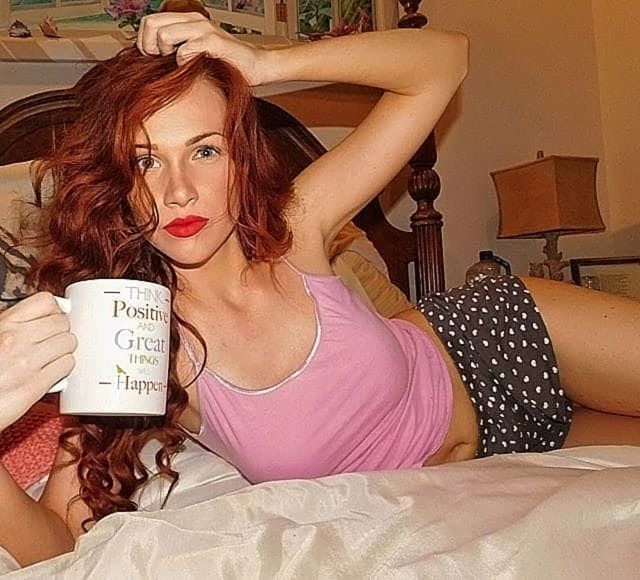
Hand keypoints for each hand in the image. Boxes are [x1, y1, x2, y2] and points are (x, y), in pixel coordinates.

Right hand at [0, 293, 76, 430]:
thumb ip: (13, 325)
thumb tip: (41, 315)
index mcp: (4, 324)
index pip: (45, 302)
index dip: (53, 309)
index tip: (53, 317)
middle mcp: (16, 340)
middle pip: (62, 322)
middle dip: (60, 330)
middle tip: (52, 339)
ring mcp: (27, 362)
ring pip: (69, 342)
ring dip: (64, 349)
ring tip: (52, 356)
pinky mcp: (35, 385)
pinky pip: (66, 365)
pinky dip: (63, 367)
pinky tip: (52, 371)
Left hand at [136, 12, 264, 85]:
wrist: (255, 66)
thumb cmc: (225, 64)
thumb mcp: (195, 54)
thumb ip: (176, 49)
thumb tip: (151, 57)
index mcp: (187, 20)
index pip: (150, 21)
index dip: (144, 41)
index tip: (152, 58)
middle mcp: (194, 20)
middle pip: (151, 24)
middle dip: (149, 46)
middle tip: (160, 62)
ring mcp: (203, 29)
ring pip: (164, 35)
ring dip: (165, 54)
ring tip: (178, 65)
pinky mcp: (213, 41)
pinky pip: (184, 50)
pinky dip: (184, 63)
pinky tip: (194, 68)